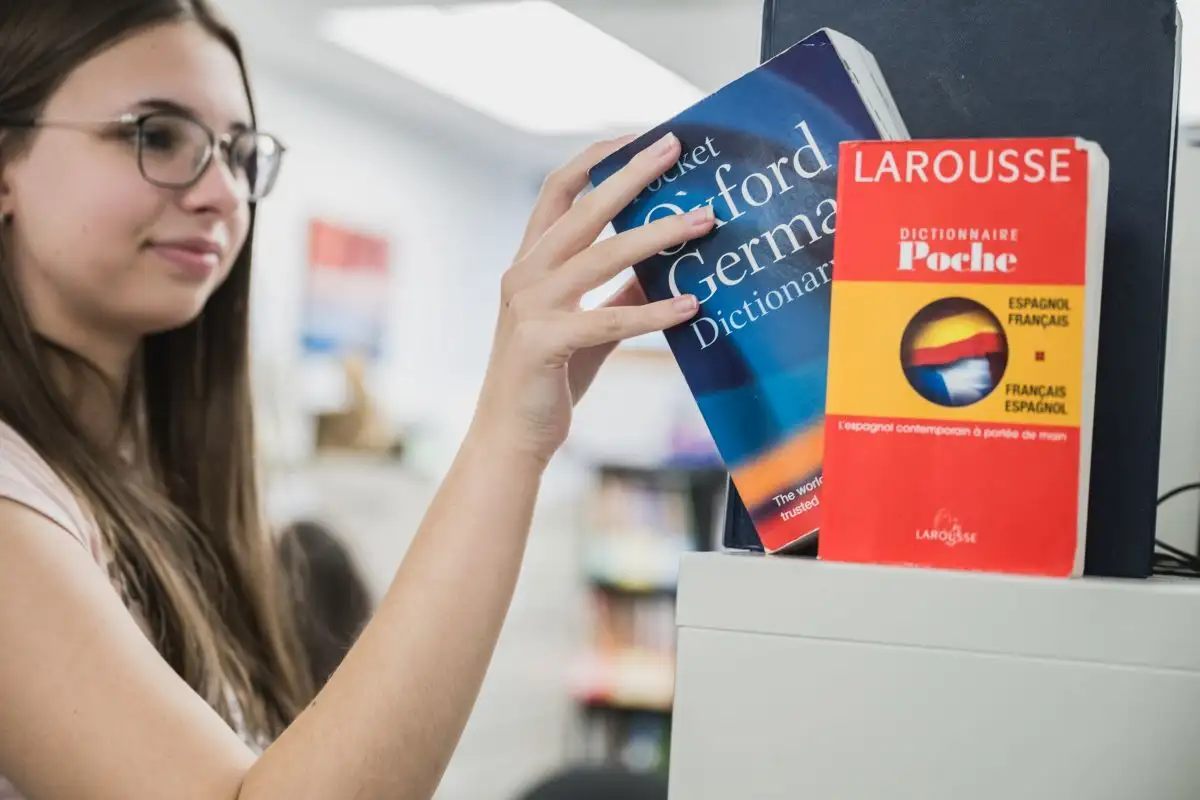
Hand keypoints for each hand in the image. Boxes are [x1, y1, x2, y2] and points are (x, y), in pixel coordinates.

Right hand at [470, 132, 715, 465]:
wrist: (511, 437)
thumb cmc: (549, 379)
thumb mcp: (589, 326)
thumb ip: (620, 292)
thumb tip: (666, 266)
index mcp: (530, 264)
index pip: (558, 192)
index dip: (594, 160)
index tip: (633, 135)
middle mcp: (525, 275)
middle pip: (584, 209)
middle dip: (632, 174)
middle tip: (675, 148)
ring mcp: (530, 307)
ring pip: (602, 256)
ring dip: (658, 234)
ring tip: (704, 222)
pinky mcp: (544, 342)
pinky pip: (610, 319)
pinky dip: (654, 312)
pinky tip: (692, 305)